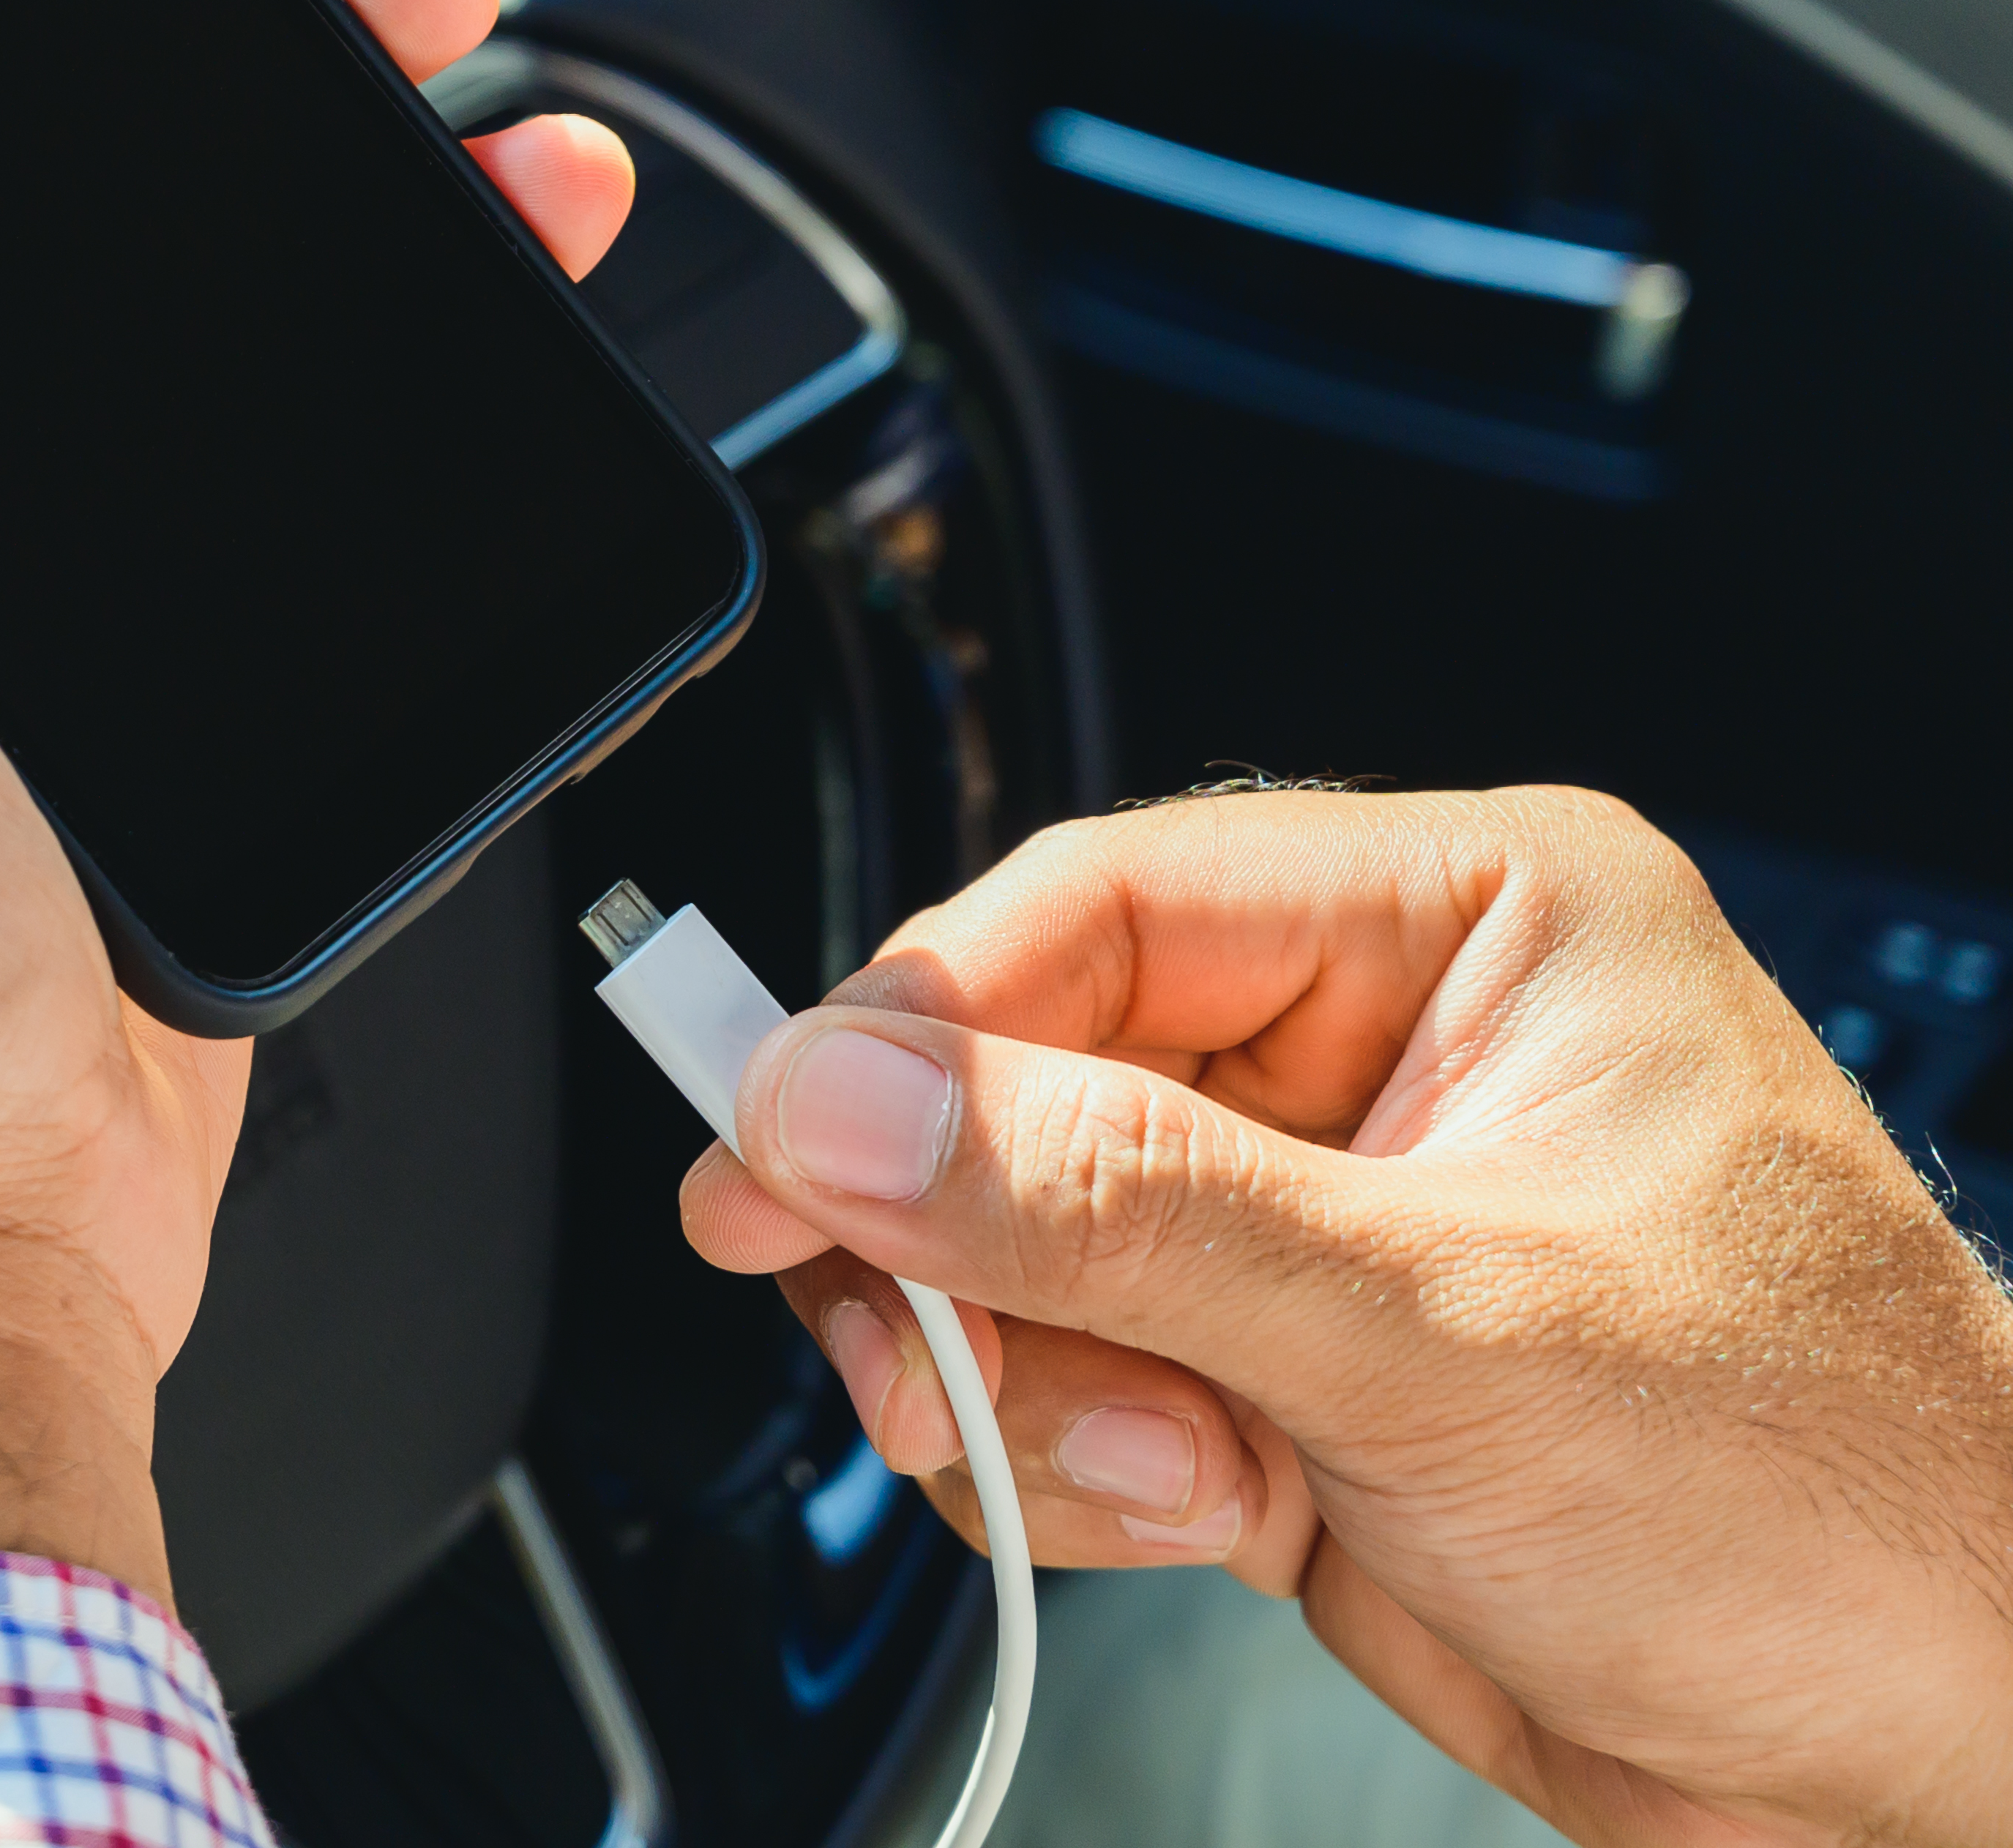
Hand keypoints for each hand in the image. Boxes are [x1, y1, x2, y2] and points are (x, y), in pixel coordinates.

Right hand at [688, 784, 2012, 1845]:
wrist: (1946, 1764)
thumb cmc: (1843, 1509)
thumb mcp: (1445, 1334)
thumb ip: (1120, 1206)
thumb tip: (849, 1103)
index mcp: (1467, 925)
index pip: (1095, 908)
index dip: (910, 1027)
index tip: (775, 1145)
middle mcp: (1379, 1047)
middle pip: (1021, 1077)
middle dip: (962, 1242)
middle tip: (927, 1353)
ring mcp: (1322, 1219)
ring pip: (1015, 1241)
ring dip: (1026, 1378)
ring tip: (1162, 1470)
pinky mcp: (1281, 1370)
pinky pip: (1064, 1373)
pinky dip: (1078, 1462)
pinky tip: (1205, 1509)